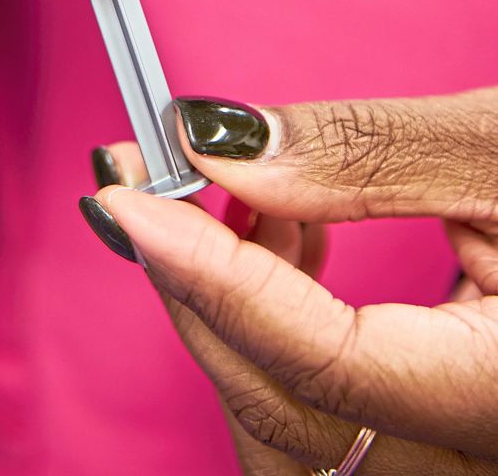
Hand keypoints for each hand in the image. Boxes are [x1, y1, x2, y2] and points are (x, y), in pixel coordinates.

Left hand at [82, 90, 497, 473]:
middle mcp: (478, 451)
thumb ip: (361, 151)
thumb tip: (214, 139)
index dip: (204, 272)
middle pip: (283, 418)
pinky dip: (275, 317)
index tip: (122, 191)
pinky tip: (284, 231)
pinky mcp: (443, 422)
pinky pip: (323, 409)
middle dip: (192, 290)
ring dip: (229, 310)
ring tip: (230, 197)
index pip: (316, 364)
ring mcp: (460, 448)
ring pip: (291, 430)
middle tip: (143, 177)